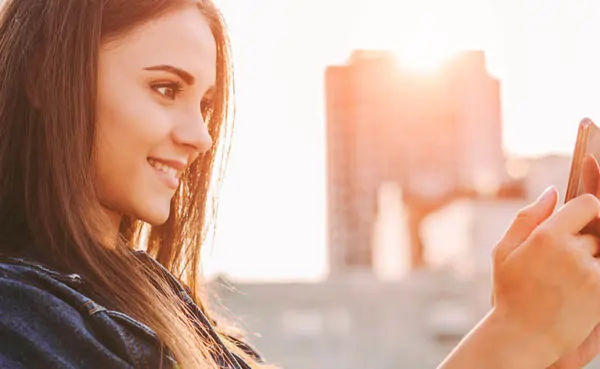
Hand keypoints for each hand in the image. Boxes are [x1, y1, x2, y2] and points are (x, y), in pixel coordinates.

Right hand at [492, 188, 599, 366]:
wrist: (524, 335)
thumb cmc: (510, 292)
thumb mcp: (504, 251)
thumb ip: (527, 217)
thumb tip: (553, 191)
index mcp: (546, 236)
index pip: (588, 204)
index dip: (587, 210)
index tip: (580, 220)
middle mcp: (571, 251)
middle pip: (596, 231)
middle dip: (583, 242)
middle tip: (562, 262)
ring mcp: (590, 273)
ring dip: (591, 261)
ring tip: (567, 280)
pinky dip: (594, 274)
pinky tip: (578, 288)